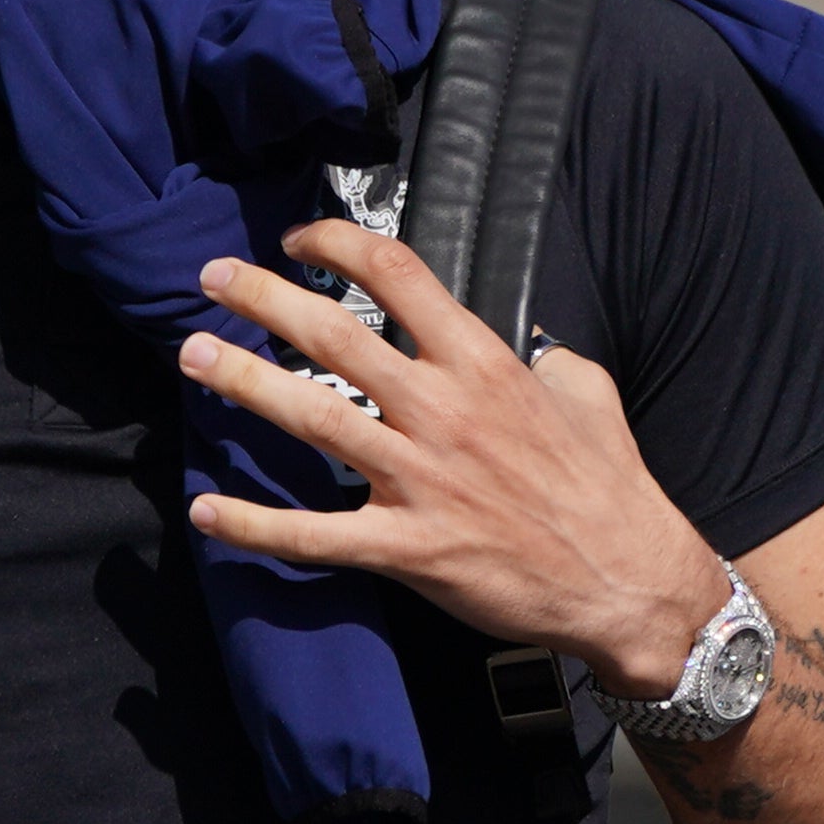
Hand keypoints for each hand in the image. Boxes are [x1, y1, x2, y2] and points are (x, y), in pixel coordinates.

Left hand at [178, 227, 727, 698]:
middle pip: (334, 335)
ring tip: (194, 355)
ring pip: (313, 418)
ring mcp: (422, 481)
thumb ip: (542, 357)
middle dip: (262, 299)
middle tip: (213, 280)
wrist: (629, 582)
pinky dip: (256, 525)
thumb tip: (523, 342)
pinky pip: (316, 535)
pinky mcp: (411, 549)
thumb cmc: (611, 489)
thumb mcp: (586, 392)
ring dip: (243, 383)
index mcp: (485, 365)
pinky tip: (209, 511)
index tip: (301, 240)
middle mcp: (445, 412)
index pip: (398, 276)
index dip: (337, 244)